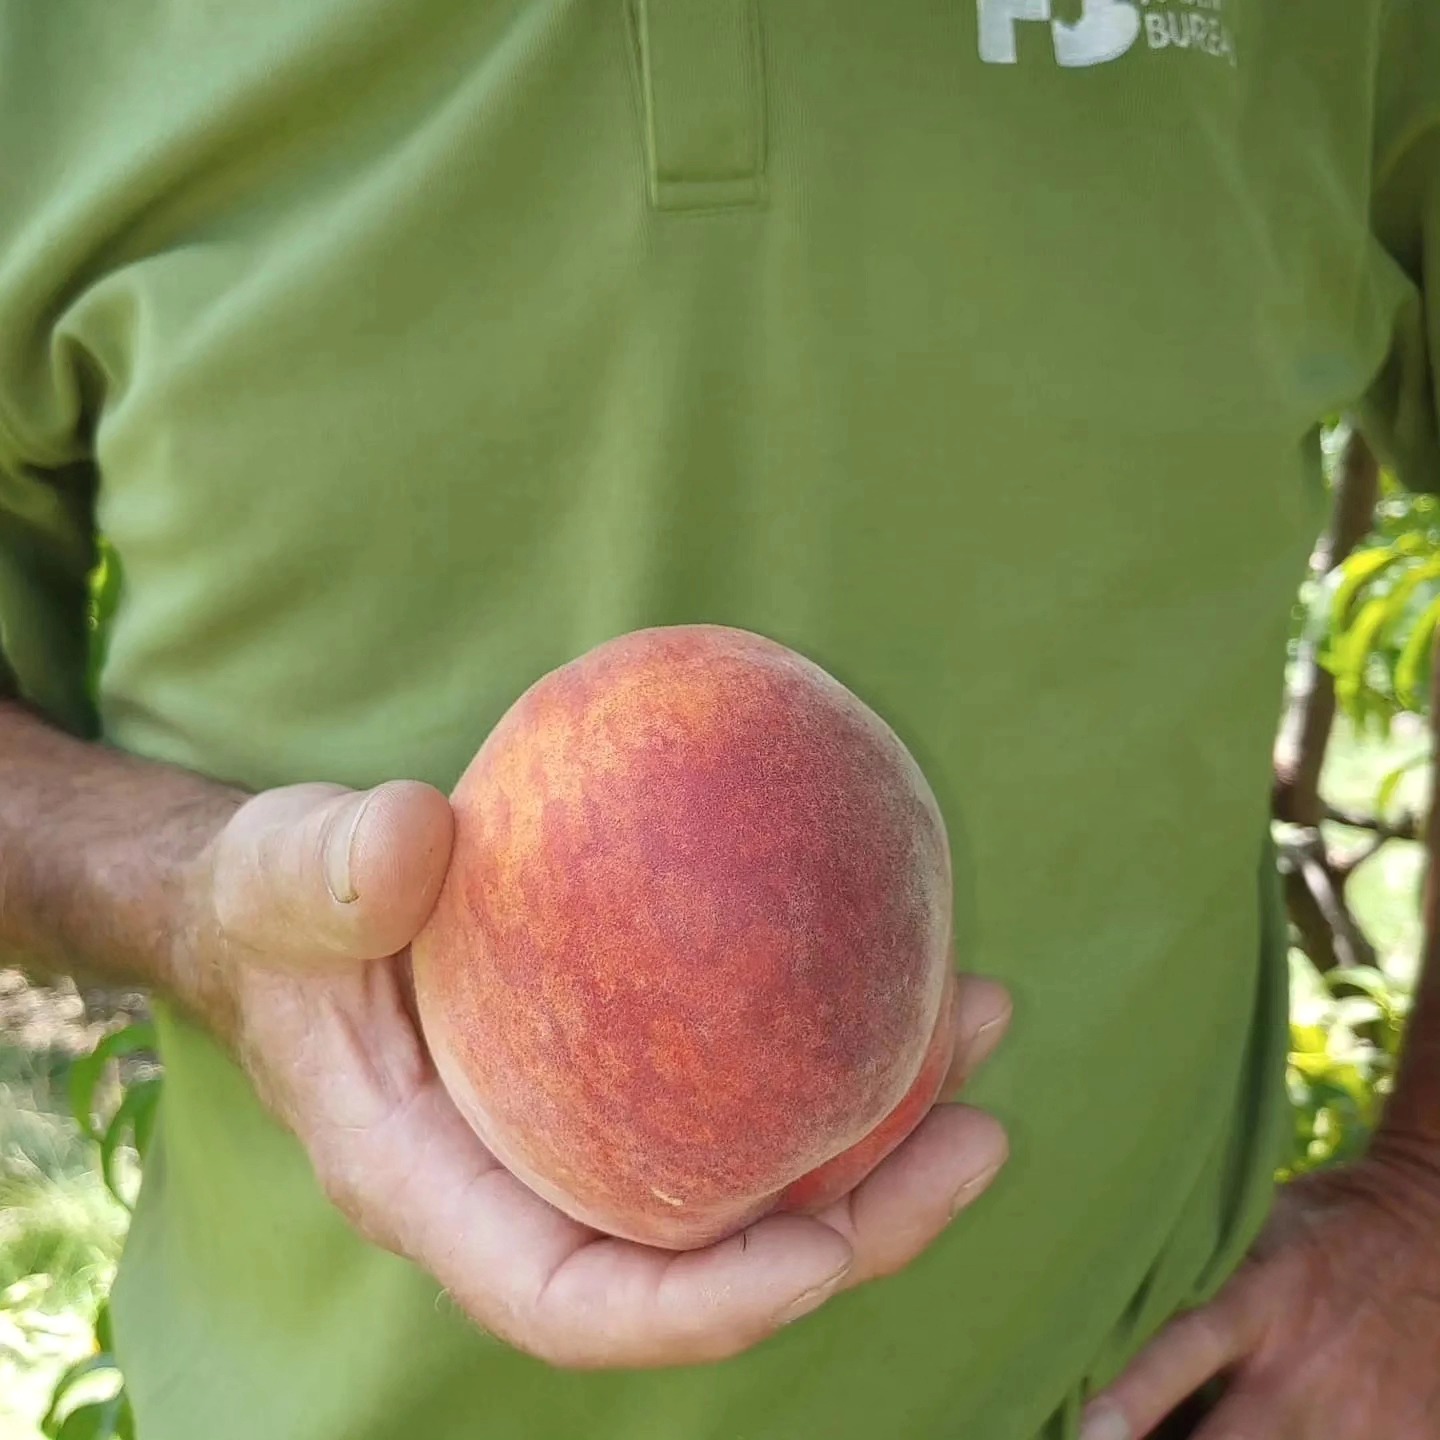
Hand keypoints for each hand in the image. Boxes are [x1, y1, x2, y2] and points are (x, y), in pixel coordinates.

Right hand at [183, 780, 1011, 1369]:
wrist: (302, 899)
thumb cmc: (286, 906)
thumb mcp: (285, 875)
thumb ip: (329, 871)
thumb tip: (417, 833)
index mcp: (438, 1187)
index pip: (574, 1300)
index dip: (702, 1308)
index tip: (825, 1251)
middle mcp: (530, 1185)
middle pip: (707, 1261)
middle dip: (857, 1226)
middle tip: (981, 1134)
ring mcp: (586, 1130)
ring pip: (748, 1175)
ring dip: (882, 1127)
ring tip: (978, 1022)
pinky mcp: (622, 1062)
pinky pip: (740, 1080)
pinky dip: (829, 1040)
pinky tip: (898, 961)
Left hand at [1079, 1152, 1439, 1439]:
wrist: (1428, 1226)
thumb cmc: (1316, 1225)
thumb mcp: (1250, 1228)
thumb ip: (1190, 1274)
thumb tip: (1095, 1299)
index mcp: (1262, 1298)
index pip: (1187, 1346)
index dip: (1136, 1393)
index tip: (1090, 1430)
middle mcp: (1305, 1365)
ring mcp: (1359, 1416)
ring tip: (1198, 1431)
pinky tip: (1279, 1433)